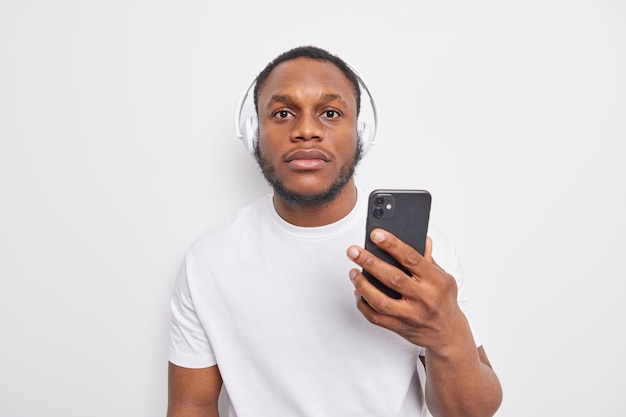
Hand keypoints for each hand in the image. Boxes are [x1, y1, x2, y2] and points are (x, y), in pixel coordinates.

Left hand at [347, 228, 472, 355]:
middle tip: (353, 251)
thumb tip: (422, 238)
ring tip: (352, 272)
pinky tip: (357, 291)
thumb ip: (430, 259)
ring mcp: (411, 315)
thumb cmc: (444, 301)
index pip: (411, 258)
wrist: (449, 335)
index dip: (392, 245)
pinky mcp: (400, 328)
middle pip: (392, 278)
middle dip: (369, 262)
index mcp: (436, 281)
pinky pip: (375, 317)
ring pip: (380, 301)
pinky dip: (362, 304)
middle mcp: (424, 298)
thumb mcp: (444, 278)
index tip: (375, 234)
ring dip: (362, 285)